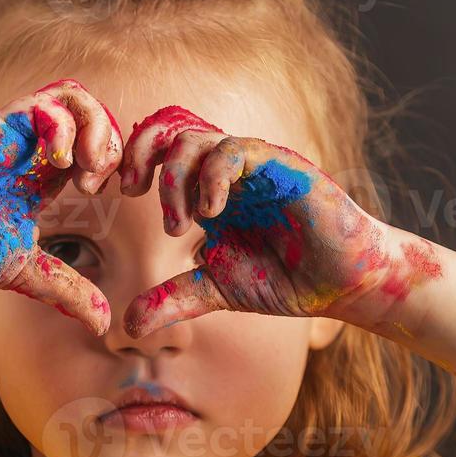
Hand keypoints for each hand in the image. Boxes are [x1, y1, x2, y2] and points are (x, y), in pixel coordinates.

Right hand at [0, 78, 122, 334]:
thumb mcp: (26, 272)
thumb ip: (67, 290)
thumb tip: (105, 324)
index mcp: (43, 179)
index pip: (96, 147)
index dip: (114, 162)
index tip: (108, 192)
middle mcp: (33, 151)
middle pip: (92, 115)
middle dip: (111, 142)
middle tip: (99, 180)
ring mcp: (16, 136)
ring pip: (73, 98)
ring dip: (94, 126)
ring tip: (86, 167)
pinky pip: (46, 102)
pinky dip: (66, 125)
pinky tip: (59, 161)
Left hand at [117, 105, 439, 335]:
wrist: (342, 283)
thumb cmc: (286, 280)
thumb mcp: (216, 290)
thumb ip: (174, 299)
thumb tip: (128, 326)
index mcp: (207, 189)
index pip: (158, 151)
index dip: (130, 161)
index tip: (113, 194)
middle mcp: (226, 170)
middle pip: (170, 130)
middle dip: (141, 154)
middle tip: (130, 191)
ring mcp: (254, 164)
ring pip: (198, 139)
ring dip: (175, 178)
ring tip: (180, 225)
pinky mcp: (280, 166)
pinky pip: (235, 152)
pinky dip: (212, 177)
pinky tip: (209, 213)